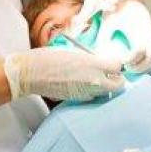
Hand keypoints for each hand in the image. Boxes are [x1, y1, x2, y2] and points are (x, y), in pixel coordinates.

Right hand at [3, 48, 123, 101]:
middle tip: (111, 74)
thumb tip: (101, 62)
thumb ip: (92, 59)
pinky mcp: (78, 100)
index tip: (113, 63)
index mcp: (93, 64)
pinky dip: (92, 92)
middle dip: (117, 79)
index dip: (117, 64)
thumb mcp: (75, 52)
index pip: (118, 66)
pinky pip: (92, 97)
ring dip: (105, 87)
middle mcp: (93, 80)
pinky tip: (83, 84)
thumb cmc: (49, 58)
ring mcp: (86, 92)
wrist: (31, 73)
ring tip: (95, 78)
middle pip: (119, 85)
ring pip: (106, 92)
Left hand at [98, 0, 150, 72]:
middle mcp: (149, 32)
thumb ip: (103, 38)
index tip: (121, 61)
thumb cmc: (119, 5)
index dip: (131, 59)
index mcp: (139, 28)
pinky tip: (134, 59)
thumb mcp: (108, 21)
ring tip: (130, 65)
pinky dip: (146, 60)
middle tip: (126, 67)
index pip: (141, 49)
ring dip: (144, 65)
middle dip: (140, 67)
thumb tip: (98, 55)